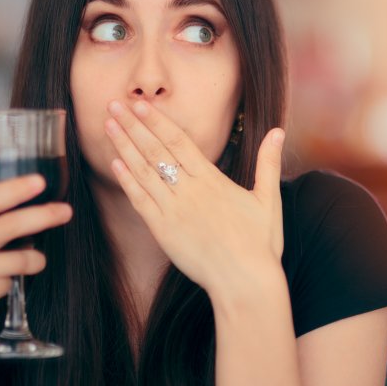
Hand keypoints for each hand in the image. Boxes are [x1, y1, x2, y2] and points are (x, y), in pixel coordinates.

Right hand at [0, 175, 71, 346]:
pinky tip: (0, 285)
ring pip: (20, 258)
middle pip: (9, 225)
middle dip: (43, 216)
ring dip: (35, 260)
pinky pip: (12, 281)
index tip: (40, 181)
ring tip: (32, 262)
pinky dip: (13, 282)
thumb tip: (36, 200)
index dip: (14, 189)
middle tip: (66, 211)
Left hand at [104, 100, 284, 294]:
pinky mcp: (164, 232)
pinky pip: (140, 201)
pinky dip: (127, 181)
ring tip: (108, 126)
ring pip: (143, 172)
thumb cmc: (260, 244)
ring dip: (124, 147)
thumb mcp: (268, 199)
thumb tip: (278, 130)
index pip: (178, 141)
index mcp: (213, 180)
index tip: (140, 104)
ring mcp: (174, 211)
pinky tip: (115, 164)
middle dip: (133, 126)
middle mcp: (190, 191)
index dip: (157, 121)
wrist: (245, 282)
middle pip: (156, 150)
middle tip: (113, 104)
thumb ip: (268, 163)